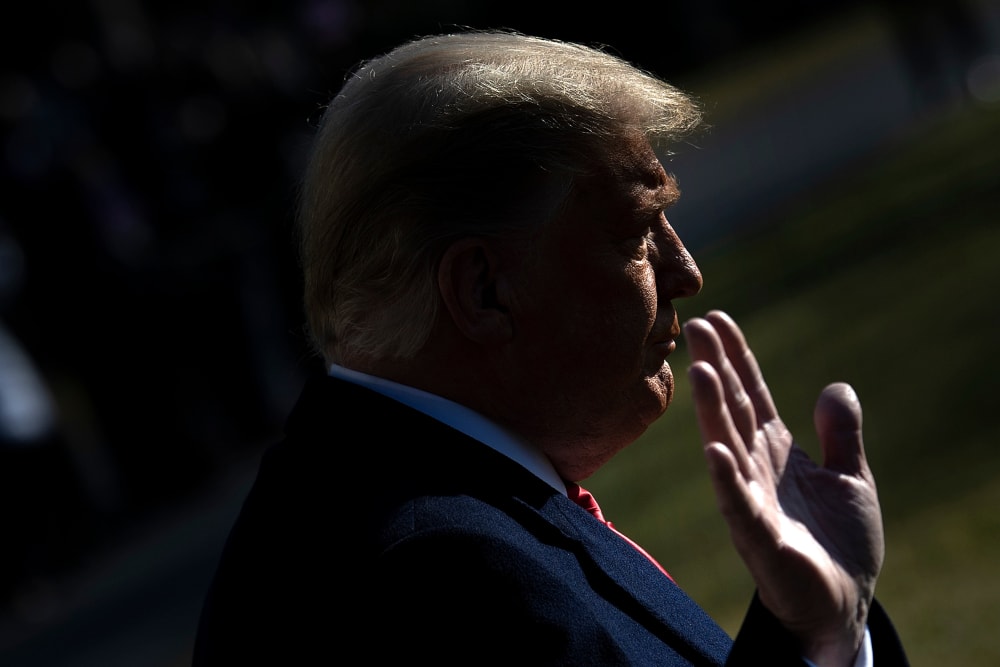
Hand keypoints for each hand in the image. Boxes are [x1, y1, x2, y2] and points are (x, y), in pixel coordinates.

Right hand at [682, 311, 883, 665]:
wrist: (843, 602)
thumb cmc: (841, 542)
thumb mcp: (851, 477)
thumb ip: (841, 434)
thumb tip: (836, 386)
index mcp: (776, 450)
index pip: (751, 394)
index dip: (737, 357)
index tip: (718, 319)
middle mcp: (756, 467)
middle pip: (732, 409)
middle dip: (715, 369)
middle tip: (697, 328)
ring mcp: (752, 500)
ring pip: (727, 446)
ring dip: (712, 411)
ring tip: (701, 372)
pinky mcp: (759, 537)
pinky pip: (738, 503)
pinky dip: (726, 477)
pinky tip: (714, 448)